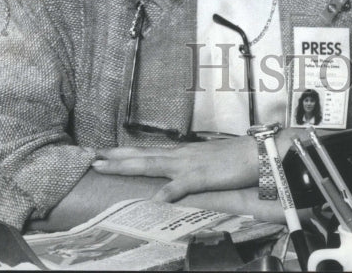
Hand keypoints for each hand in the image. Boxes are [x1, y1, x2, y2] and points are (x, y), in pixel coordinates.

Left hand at [92, 137, 258, 201]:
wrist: (260, 153)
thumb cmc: (239, 159)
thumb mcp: (210, 164)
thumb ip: (193, 171)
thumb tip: (180, 178)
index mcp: (184, 154)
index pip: (149, 153)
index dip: (126, 154)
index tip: (104, 153)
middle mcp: (182, 155)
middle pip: (143, 156)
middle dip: (116, 156)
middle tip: (92, 156)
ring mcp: (190, 164)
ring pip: (153, 164)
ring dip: (128, 164)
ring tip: (105, 165)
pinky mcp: (203, 176)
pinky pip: (183, 186)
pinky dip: (169, 192)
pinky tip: (156, 200)